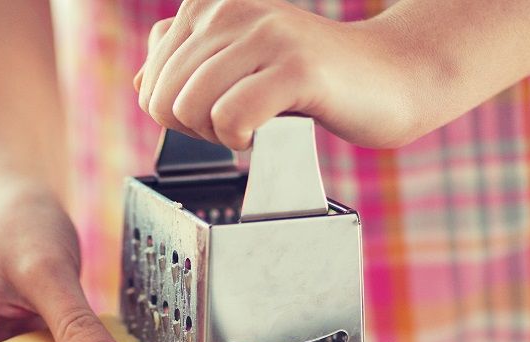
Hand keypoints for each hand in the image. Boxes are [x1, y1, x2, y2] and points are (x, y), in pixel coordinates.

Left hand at [135, 0, 419, 149]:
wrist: (389, 78)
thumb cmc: (311, 77)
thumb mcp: (238, 62)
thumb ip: (187, 63)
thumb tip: (140, 82)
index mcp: (209, 5)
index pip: (150, 85)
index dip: (182, 116)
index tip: (225, 106)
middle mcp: (231, 9)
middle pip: (164, 101)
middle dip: (197, 130)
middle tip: (244, 121)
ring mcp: (265, 35)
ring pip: (191, 110)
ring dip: (221, 136)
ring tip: (260, 122)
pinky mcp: (296, 67)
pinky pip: (231, 119)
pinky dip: (244, 140)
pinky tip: (270, 129)